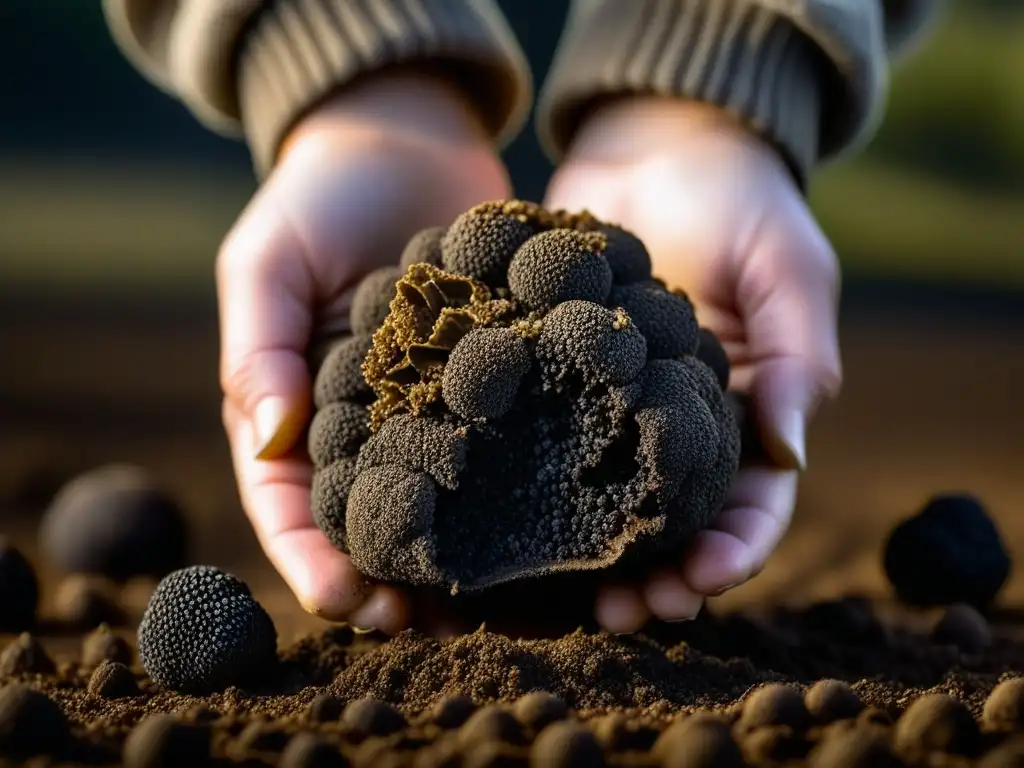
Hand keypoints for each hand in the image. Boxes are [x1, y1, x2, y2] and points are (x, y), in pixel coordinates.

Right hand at [216, 70, 510, 632]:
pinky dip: (526, 488)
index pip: (293, 503)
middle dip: (394, 582)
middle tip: (430, 628)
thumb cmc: (318, 196)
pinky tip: (558, 523)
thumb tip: (267, 442)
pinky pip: (511, 445)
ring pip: (449, 502)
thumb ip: (257, 348)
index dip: (313, 561)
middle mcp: (370, 424)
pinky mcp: (499, 382)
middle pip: (376, 521)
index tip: (349, 603)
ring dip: (465, 557)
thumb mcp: (268, 262)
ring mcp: (438, 408)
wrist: (404, 140)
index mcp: (299, 410)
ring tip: (498, 605)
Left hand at [545, 98, 841, 632]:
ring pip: (600, 494)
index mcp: (749, 410)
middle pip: (670, 518)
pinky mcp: (554, 376)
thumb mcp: (790, 269)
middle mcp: (677, 422)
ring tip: (561, 594)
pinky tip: (499, 513)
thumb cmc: (743, 201)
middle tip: (624, 612)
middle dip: (655, 572)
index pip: (752, 500)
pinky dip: (526, 478)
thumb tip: (790, 451)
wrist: (661, 144)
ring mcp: (610, 404)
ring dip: (588, 550)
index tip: (702, 580)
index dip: (734, 548)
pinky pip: (539, 435)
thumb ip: (801, 356)